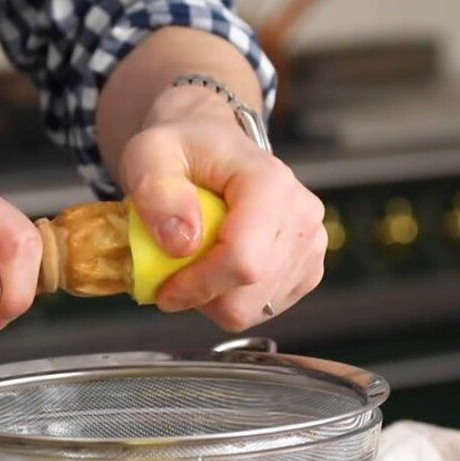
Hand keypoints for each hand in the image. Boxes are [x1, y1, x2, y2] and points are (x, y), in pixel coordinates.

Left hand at [119, 85, 326, 329]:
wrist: (213, 150)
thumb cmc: (182, 151)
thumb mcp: (149, 155)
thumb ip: (156, 193)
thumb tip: (181, 243)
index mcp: (270, 184)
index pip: (243, 261)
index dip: (198, 286)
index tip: (164, 290)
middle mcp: (301, 216)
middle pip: (246, 296)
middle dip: (200, 296)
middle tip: (173, 272)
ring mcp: (310, 246)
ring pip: (251, 310)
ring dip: (212, 300)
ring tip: (196, 262)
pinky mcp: (306, 270)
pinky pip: (260, 311)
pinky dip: (230, 301)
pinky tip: (217, 270)